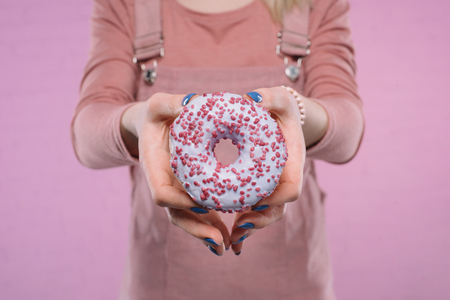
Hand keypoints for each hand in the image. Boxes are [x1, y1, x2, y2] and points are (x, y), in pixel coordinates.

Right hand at [121, 93, 230, 254]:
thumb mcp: (160, 105)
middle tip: (220, 242)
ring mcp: (174, 190)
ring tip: (227, 245)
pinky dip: (210, 224)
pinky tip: (228, 234)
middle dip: (196, 229)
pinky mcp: (185, 191)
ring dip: (205, 233)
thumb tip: (192, 102)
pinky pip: (196, 212)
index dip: (180, 203)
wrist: (151, 126)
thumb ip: (172, 103)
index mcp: (153, 166)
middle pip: (176, 214)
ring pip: (186, 218)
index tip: (204, 204)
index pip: (161, 193)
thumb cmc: (156, 114)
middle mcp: (163, 183)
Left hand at [229, 87, 305, 253]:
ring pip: (265, 213)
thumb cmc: (279, 108)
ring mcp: (272, 186)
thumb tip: (251, 98)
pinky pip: (253, 209)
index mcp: (293, 161)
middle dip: (260, 220)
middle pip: (278, 208)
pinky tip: (230, 234)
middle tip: (239, 227)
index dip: (277, 199)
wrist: (280, 118)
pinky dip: (244, 222)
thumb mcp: (279, 99)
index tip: (256, 203)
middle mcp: (284, 178)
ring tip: (233, 238)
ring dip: (251, 227)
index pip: (291, 188)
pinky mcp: (259, 188)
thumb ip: (271, 96)